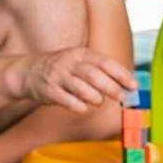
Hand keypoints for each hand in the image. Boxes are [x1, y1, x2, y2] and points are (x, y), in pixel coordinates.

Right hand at [11, 47, 135, 111]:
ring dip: (94, 97)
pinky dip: (77, 106)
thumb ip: (101, 72)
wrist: (29, 72)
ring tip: (98, 101)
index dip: (121, 74)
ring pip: (80, 87)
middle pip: (93, 74)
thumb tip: (127, 86)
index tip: (133, 85)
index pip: (105, 62)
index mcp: (81, 54)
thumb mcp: (80, 63)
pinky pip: (65, 100)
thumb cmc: (62, 70)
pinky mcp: (48, 90)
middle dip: (110, 87)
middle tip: (119, 97)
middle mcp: (69, 63)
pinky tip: (83, 108)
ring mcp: (58, 76)